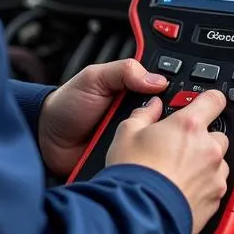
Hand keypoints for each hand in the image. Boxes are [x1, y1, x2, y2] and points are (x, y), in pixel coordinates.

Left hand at [37, 59, 168, 176]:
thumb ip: (124, 71)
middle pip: (170, 118)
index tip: (187, 98)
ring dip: (159, 144)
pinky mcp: (129, 159)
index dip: (179, 94)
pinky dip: (146, 162)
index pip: (169, 89)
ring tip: (156, 144)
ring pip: (162, 143)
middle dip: (171, 122)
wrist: (46, 139)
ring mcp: (136, 137)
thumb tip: (157, 79)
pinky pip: (145, 162)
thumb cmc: (68, 105)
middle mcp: (140, 114)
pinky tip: (148, 163)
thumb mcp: (94, 77)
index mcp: (136, 90)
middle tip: (164, 122)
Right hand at [106, 90, 228, 233]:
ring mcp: (215, 176)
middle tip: (179, 147)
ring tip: (178, 172)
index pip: (214, 100)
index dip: (209, 100)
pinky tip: (182, 189)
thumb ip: (144, 114)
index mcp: (189, 126)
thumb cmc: (134, 174)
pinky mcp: (216, 201)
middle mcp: (208, 149)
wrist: (139, 215)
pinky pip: (216, 187)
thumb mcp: (127, 132)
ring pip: (218, 163)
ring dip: (205, 164)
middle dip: (202, 138)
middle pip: (218, 135)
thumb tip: (152, 106)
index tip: (205, 103)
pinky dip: (204, 186)